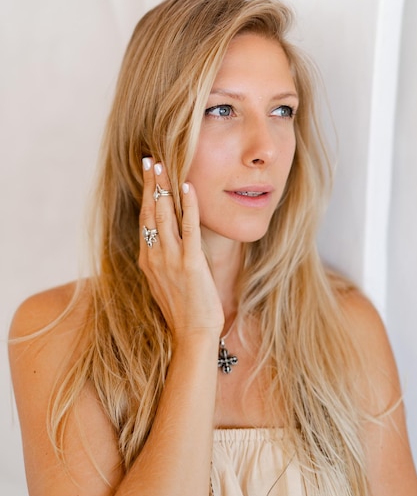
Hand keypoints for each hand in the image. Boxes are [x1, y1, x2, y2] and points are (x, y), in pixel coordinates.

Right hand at [138, 158, 223, 343]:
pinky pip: (189, 228)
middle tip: (151, 160)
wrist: (192, 335)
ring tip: (164, 165)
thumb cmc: (183, 311)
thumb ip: (163, 260)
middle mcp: (154, 256)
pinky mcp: (190, 264)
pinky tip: (188, 187)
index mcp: (148, 260)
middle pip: (150, 212)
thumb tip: (165, 242)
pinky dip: (188, 206)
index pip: (144, 219)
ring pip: (164, 215)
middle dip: (150, 184)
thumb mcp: (165, 282)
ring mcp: (170, 259)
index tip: (147, 174)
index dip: (145, 195)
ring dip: (164, 188)